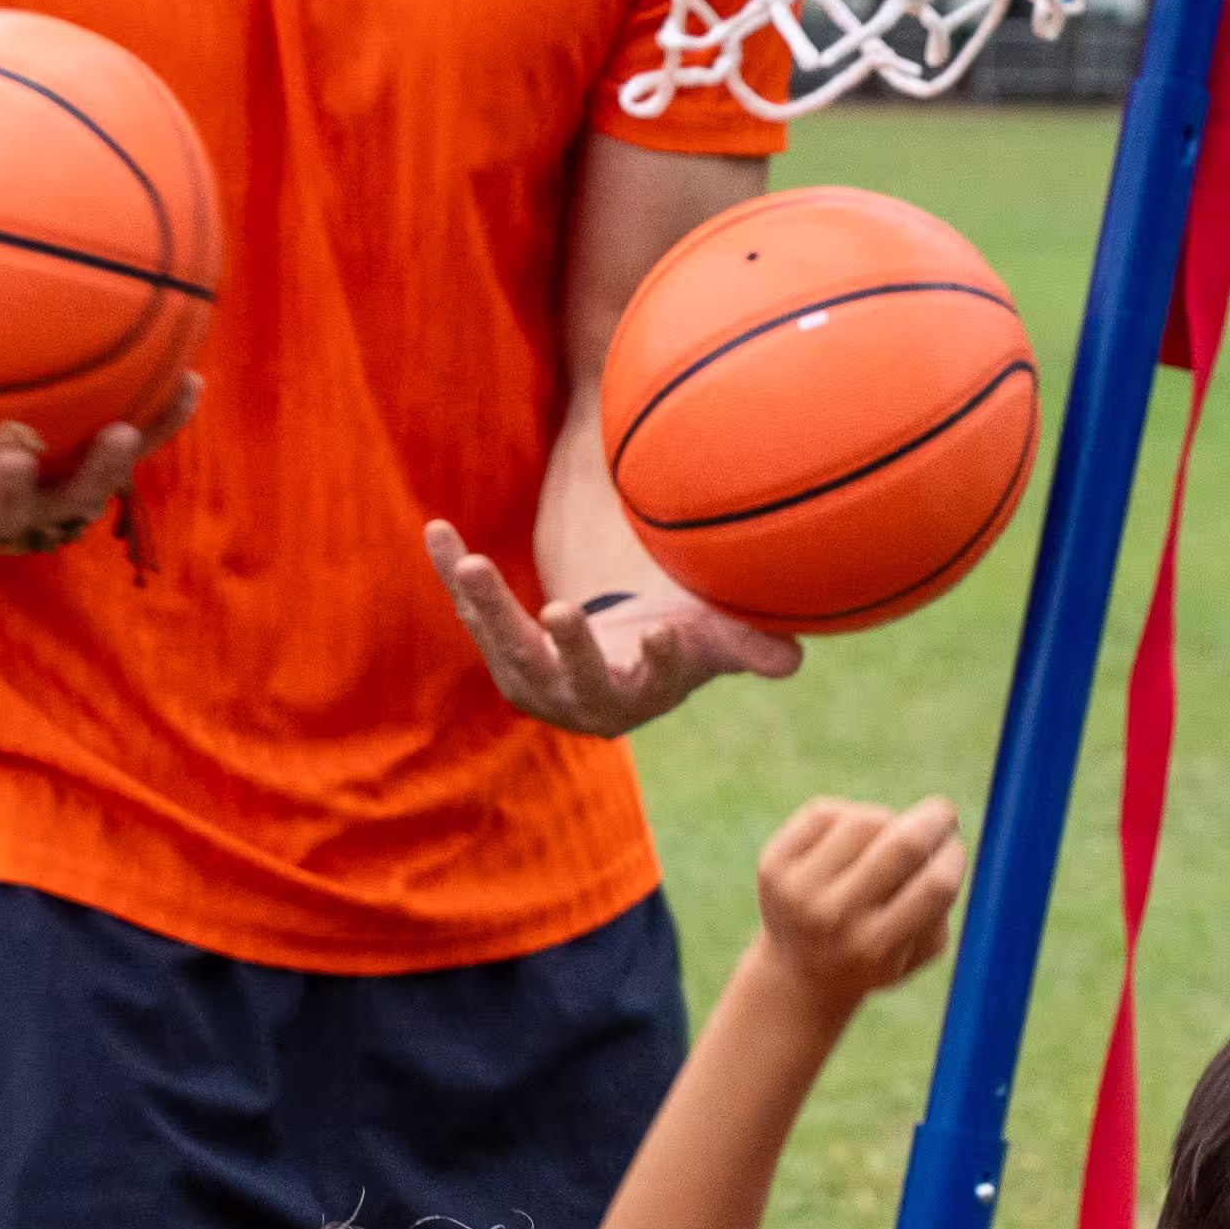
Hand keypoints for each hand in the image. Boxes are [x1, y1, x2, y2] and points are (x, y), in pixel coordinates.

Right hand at [0, 383, 195, 564]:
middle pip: (7, 519)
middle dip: (15, 496)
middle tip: (17, 462)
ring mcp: (41, 505)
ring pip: (76, 500)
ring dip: (105, 470)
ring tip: (128, 429)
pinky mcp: (82, 480)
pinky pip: (120, 456)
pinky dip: (156, 424)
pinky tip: (189, 379)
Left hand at [423, 521, 799, 740]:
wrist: (619, 662)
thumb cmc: (679, 642)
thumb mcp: (714, 643)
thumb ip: (748, 647)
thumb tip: (794, 659)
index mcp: (638, 697)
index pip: (651, 681)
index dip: (659, 661)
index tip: (663, 633)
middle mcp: (579, 699)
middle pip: (568, 674)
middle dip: (564, 644)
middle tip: (560, 608)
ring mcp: (534, 679)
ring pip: (508, 645)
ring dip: (488, 605)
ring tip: (471, 559)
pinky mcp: (500, 649)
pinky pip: (474, 611)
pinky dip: (453, 573)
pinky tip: (436, 529)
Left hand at [751, 793, 966, 1014]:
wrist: (800, 972)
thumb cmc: (876, 954)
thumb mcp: (918, 951)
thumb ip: (942, 906)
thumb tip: (946, 846)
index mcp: (877, 949)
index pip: (935, 886)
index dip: (954, 857)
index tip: (954, 849)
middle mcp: (834, 920)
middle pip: (903, 845)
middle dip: (935, 819)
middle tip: (944, 814)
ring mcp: (798, 891)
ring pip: (865, 821)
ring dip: (887, 821)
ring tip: (886, 840)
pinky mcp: (773, 865)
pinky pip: (826, 813)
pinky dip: (848, 817)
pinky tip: (849, 842)